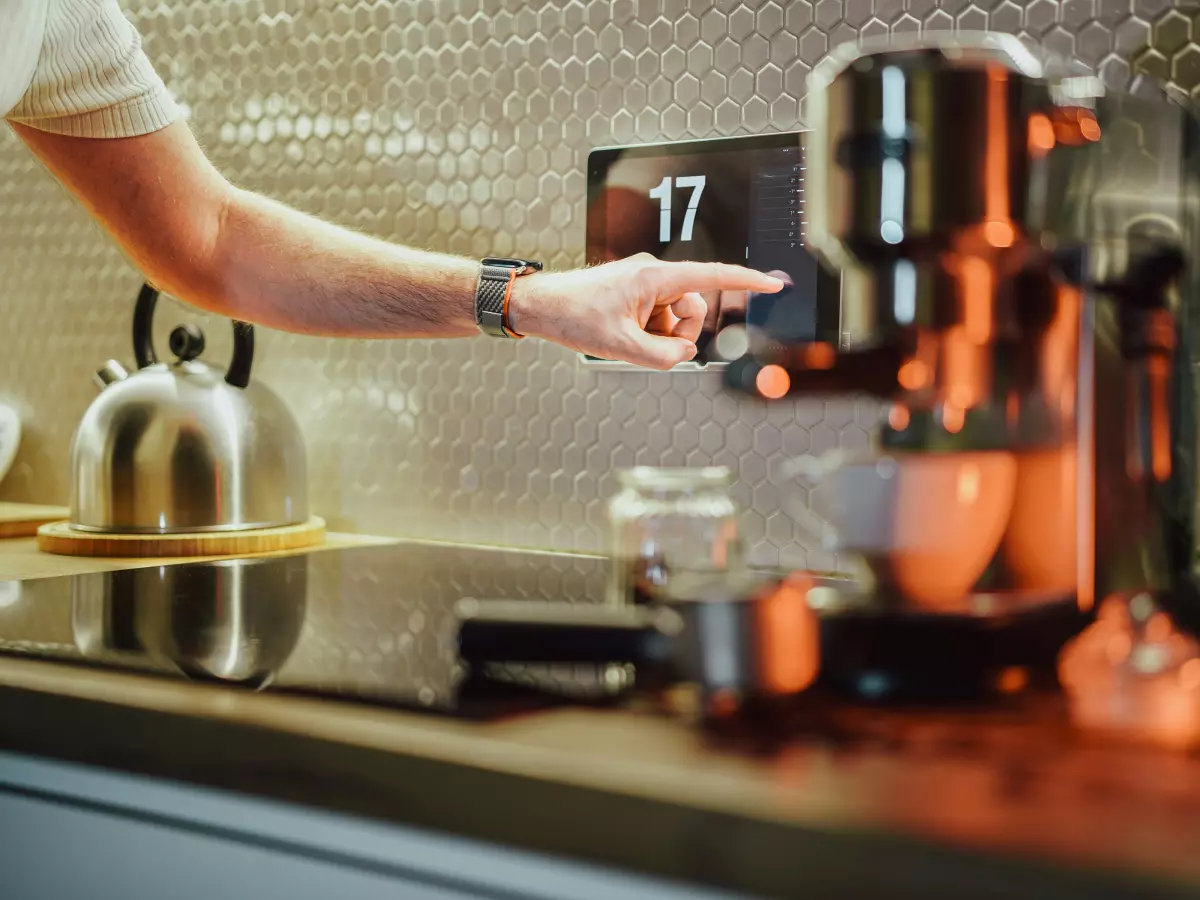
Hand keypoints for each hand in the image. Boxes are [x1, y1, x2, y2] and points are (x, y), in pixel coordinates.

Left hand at [511, 253, 784, 369]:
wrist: (540, 306)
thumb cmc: (573, 317)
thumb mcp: (622, 347)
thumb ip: (664, 356)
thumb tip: (685, 353)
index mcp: (655, 278)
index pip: (712, 277)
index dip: (746, 282)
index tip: (774, 283)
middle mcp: (654, 275)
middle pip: (692, 309)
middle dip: (676, 333)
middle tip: (643, 344)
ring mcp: (644, 284)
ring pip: (674, 318)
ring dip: (658, 336)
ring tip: (625, 338)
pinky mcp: (635, 293)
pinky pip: (656, 318)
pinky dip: (646, 333)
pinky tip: (620, 334)